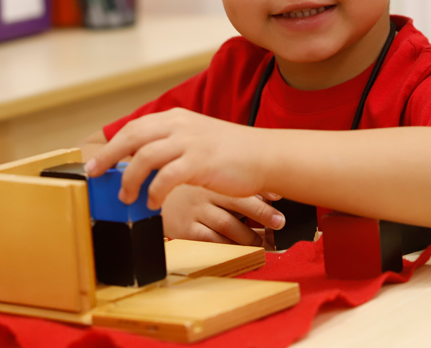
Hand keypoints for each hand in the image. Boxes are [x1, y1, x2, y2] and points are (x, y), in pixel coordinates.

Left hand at [84, 107, 270, 208]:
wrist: (264, 156)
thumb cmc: (230, 153)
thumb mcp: (195, 139)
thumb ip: (169, 146)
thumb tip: (138, 165)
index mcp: (176, 118)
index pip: (134, 127)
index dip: (111, 145)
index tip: (96, 163)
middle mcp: (179, 125)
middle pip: (131, 137)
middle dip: (108, 158)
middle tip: (95, 176)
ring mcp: (190, 142)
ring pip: (144, 157)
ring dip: (130, 180)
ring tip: (126, 197)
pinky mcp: (200, 162)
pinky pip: (166, 177)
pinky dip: (154, 191)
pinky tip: (153, 203)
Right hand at [162, 185, 285, 245]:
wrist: (149, 200)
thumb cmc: (189, 192)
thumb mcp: (209, 183)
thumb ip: (238, 187)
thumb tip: (276, 193)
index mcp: (213, 180)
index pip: (243, 186)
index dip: (263, 195)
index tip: (280, 202)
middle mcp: (205, 194)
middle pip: (239, 204)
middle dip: (262, 215)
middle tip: (278, 224)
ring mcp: (195, 212)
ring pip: (228, 225)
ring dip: (248, 236)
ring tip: (261, 242)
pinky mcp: (185, 231)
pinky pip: (212, 241)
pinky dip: (228, 247)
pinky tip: (238, 249)